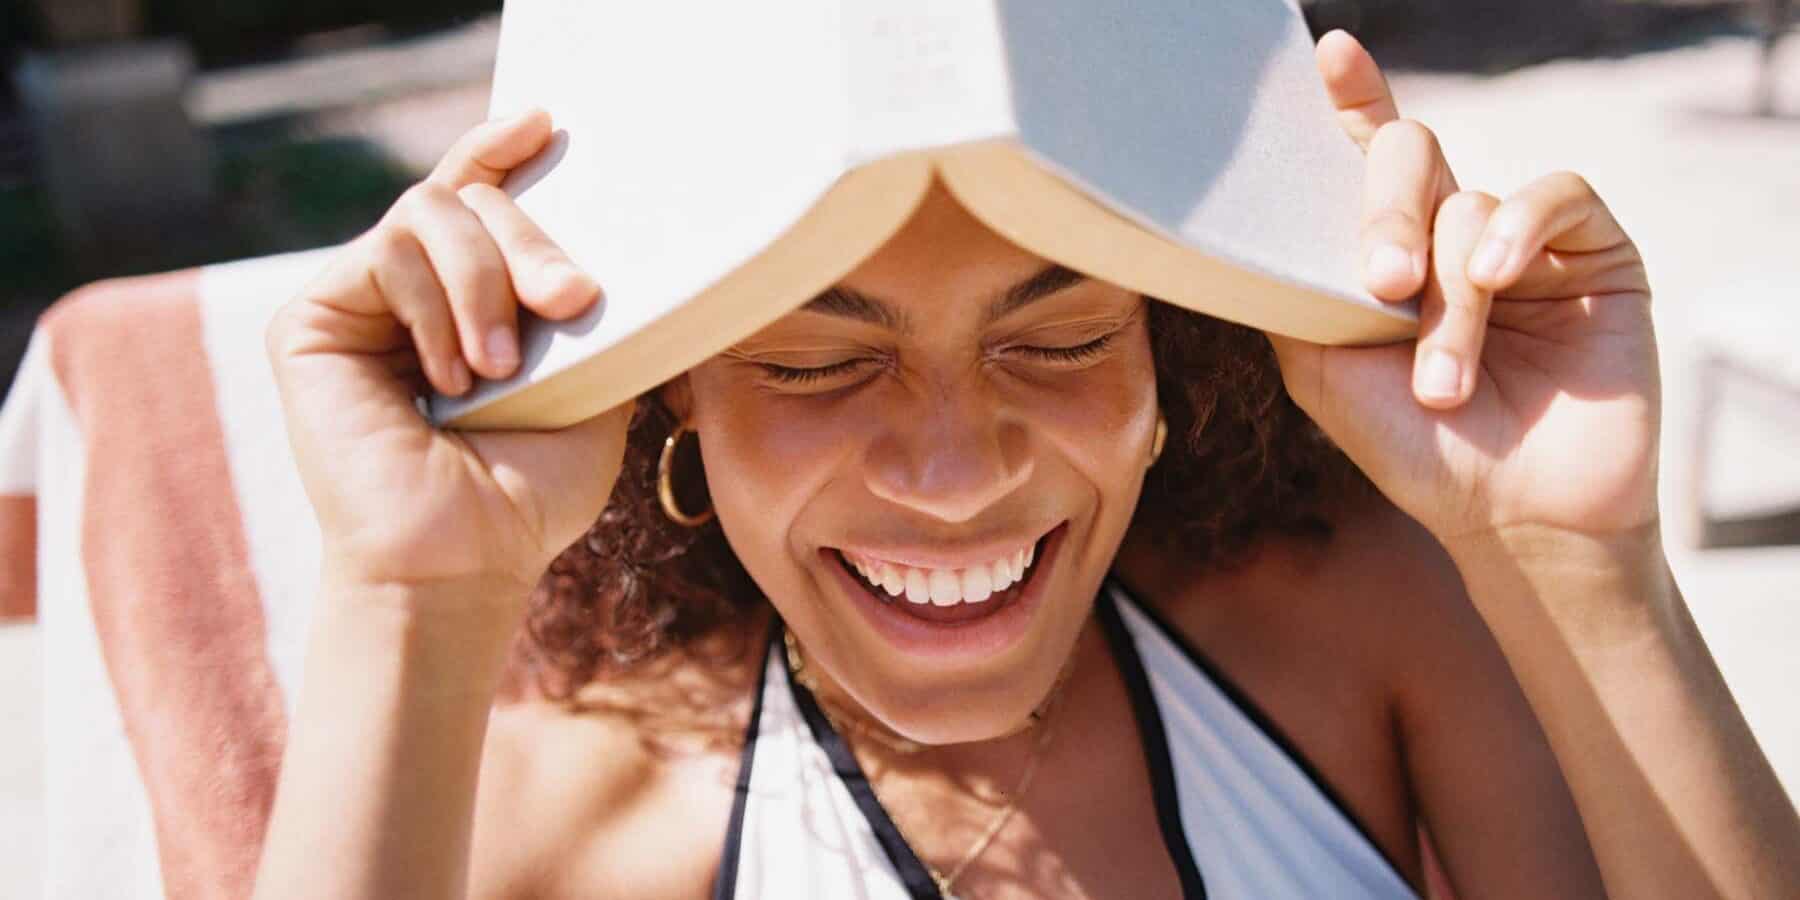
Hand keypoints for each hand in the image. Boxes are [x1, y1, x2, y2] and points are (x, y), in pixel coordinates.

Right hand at [267, 111, 629, 597]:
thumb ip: (583, 310)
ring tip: (500, 368)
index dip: (498, 150)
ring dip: (485, 283)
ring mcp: (357, 303)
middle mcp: (407, 294)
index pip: (475, 200)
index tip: (541, 122)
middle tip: (572, 301)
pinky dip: (435, 307)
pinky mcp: (311, 319)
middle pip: (467, 199)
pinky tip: (447, 377)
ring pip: (429, 213)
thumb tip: (605, 249)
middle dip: (530, 241)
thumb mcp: (590, 383)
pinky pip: (387, 253)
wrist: (465, 561)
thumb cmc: (528, 493)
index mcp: (465, 302)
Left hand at [1268, 31, 1659, 546]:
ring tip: (1441, 380)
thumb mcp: (1323, 370)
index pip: (1365, 155)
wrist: (1514, 515)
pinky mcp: (1594, 252)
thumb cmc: (1417, 450)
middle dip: (1384, 212)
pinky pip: (1555, 193)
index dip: (1351, 99)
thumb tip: (1253, 225)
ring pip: (1470, 201)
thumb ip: (1292, 290)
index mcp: (1387, 251)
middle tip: (1381, 284)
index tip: (1330, 55)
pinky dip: (1517, 228)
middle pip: (1408, 154)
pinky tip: (1494, 278)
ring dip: (1451, 297)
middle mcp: (1451, 231)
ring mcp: (1523, 239)